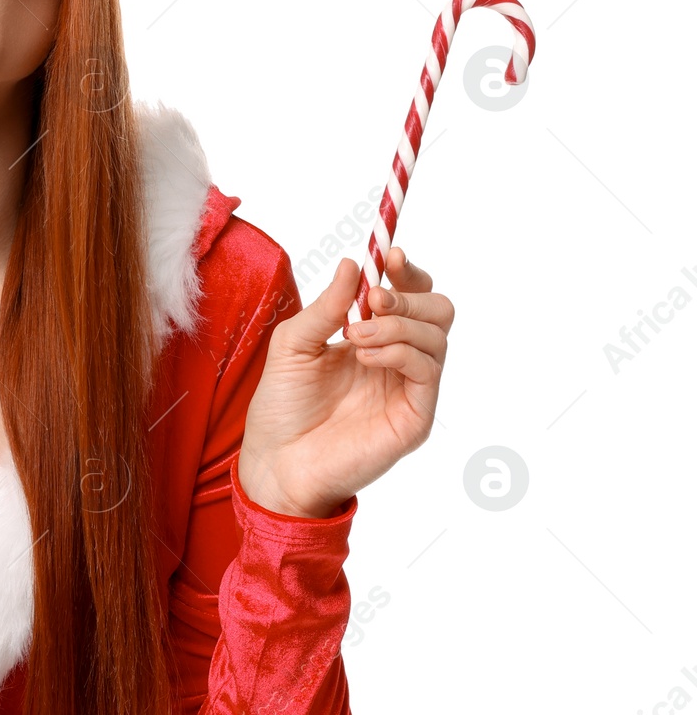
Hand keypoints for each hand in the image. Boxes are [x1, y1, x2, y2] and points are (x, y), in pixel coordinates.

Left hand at [237, 248, 453, 518]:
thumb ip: (326, 306)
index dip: (406, 271)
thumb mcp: (293, 343)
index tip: (388, 253)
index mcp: (373, 337)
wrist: (276, 460)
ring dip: (397, 324)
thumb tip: (353, 264)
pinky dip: (399, 351)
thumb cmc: (282, 405)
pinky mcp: (415, 416)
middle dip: (409, 294)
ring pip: (437, 335)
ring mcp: (410, 388)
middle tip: (373, 300)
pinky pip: (428, 370)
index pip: (410, 295)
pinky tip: (365, 357)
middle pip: (438, 309)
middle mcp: (398, 359)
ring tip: (354, 336)